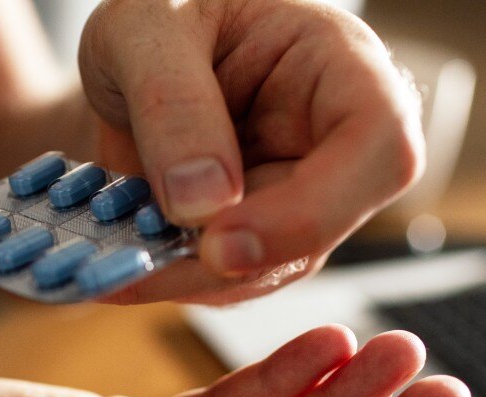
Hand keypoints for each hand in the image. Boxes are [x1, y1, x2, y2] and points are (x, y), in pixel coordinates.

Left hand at [79, 0, 422, 303]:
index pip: (379, 147)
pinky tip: (116, 264)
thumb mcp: (145, 29)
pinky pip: (222, 281)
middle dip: (224, 261)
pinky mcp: (254, 238)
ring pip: (265, 272)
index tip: (221, 241)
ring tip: (106, 263)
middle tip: (135, 266)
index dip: (312, 210)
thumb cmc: (158, 16)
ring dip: (184, 279)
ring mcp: (296, 198)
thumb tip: (203, 205)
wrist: (127, 58)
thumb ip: (172, 104)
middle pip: (317, 231)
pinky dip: (167, 281)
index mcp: (340, 67)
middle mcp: (332, 144)